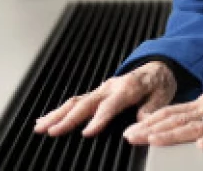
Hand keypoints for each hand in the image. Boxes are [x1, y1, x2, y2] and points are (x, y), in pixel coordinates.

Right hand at [33, 61, 176, 137]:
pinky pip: (76, 102)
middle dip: (68, 118)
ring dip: (57, 114)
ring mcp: (102, 90)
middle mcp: (110, 87)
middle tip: (52, 131)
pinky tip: (46, 119)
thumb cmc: (158, 83)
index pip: (110, 105)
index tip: (86, 132)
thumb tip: (141, 121)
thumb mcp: (162, 95)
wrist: (157, 69)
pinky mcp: (97, 94)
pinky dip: (60, 111)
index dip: (98, 119)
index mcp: (127, 88)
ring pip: (76, 102)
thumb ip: (151, 108)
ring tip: (40, 126)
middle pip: (86, 103)